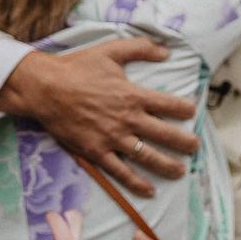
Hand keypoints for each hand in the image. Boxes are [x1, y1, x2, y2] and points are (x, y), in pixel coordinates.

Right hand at [0, 40, 198, 196]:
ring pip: (147, 156)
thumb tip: (166, 50)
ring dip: (167, 165)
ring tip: (181, 171)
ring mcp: (112, 138)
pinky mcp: (96, 152)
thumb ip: (140, 48)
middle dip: (184, 143)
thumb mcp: (110, 50)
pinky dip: (137, 183)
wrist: (45, 88)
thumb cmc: (77, 67)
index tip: (193, 112)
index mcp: (133, 95)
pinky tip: (150, 191)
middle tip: (196, 147)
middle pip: (164, 134)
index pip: (169, 105)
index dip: (185, 109)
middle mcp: (127, 119)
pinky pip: (120, 172)